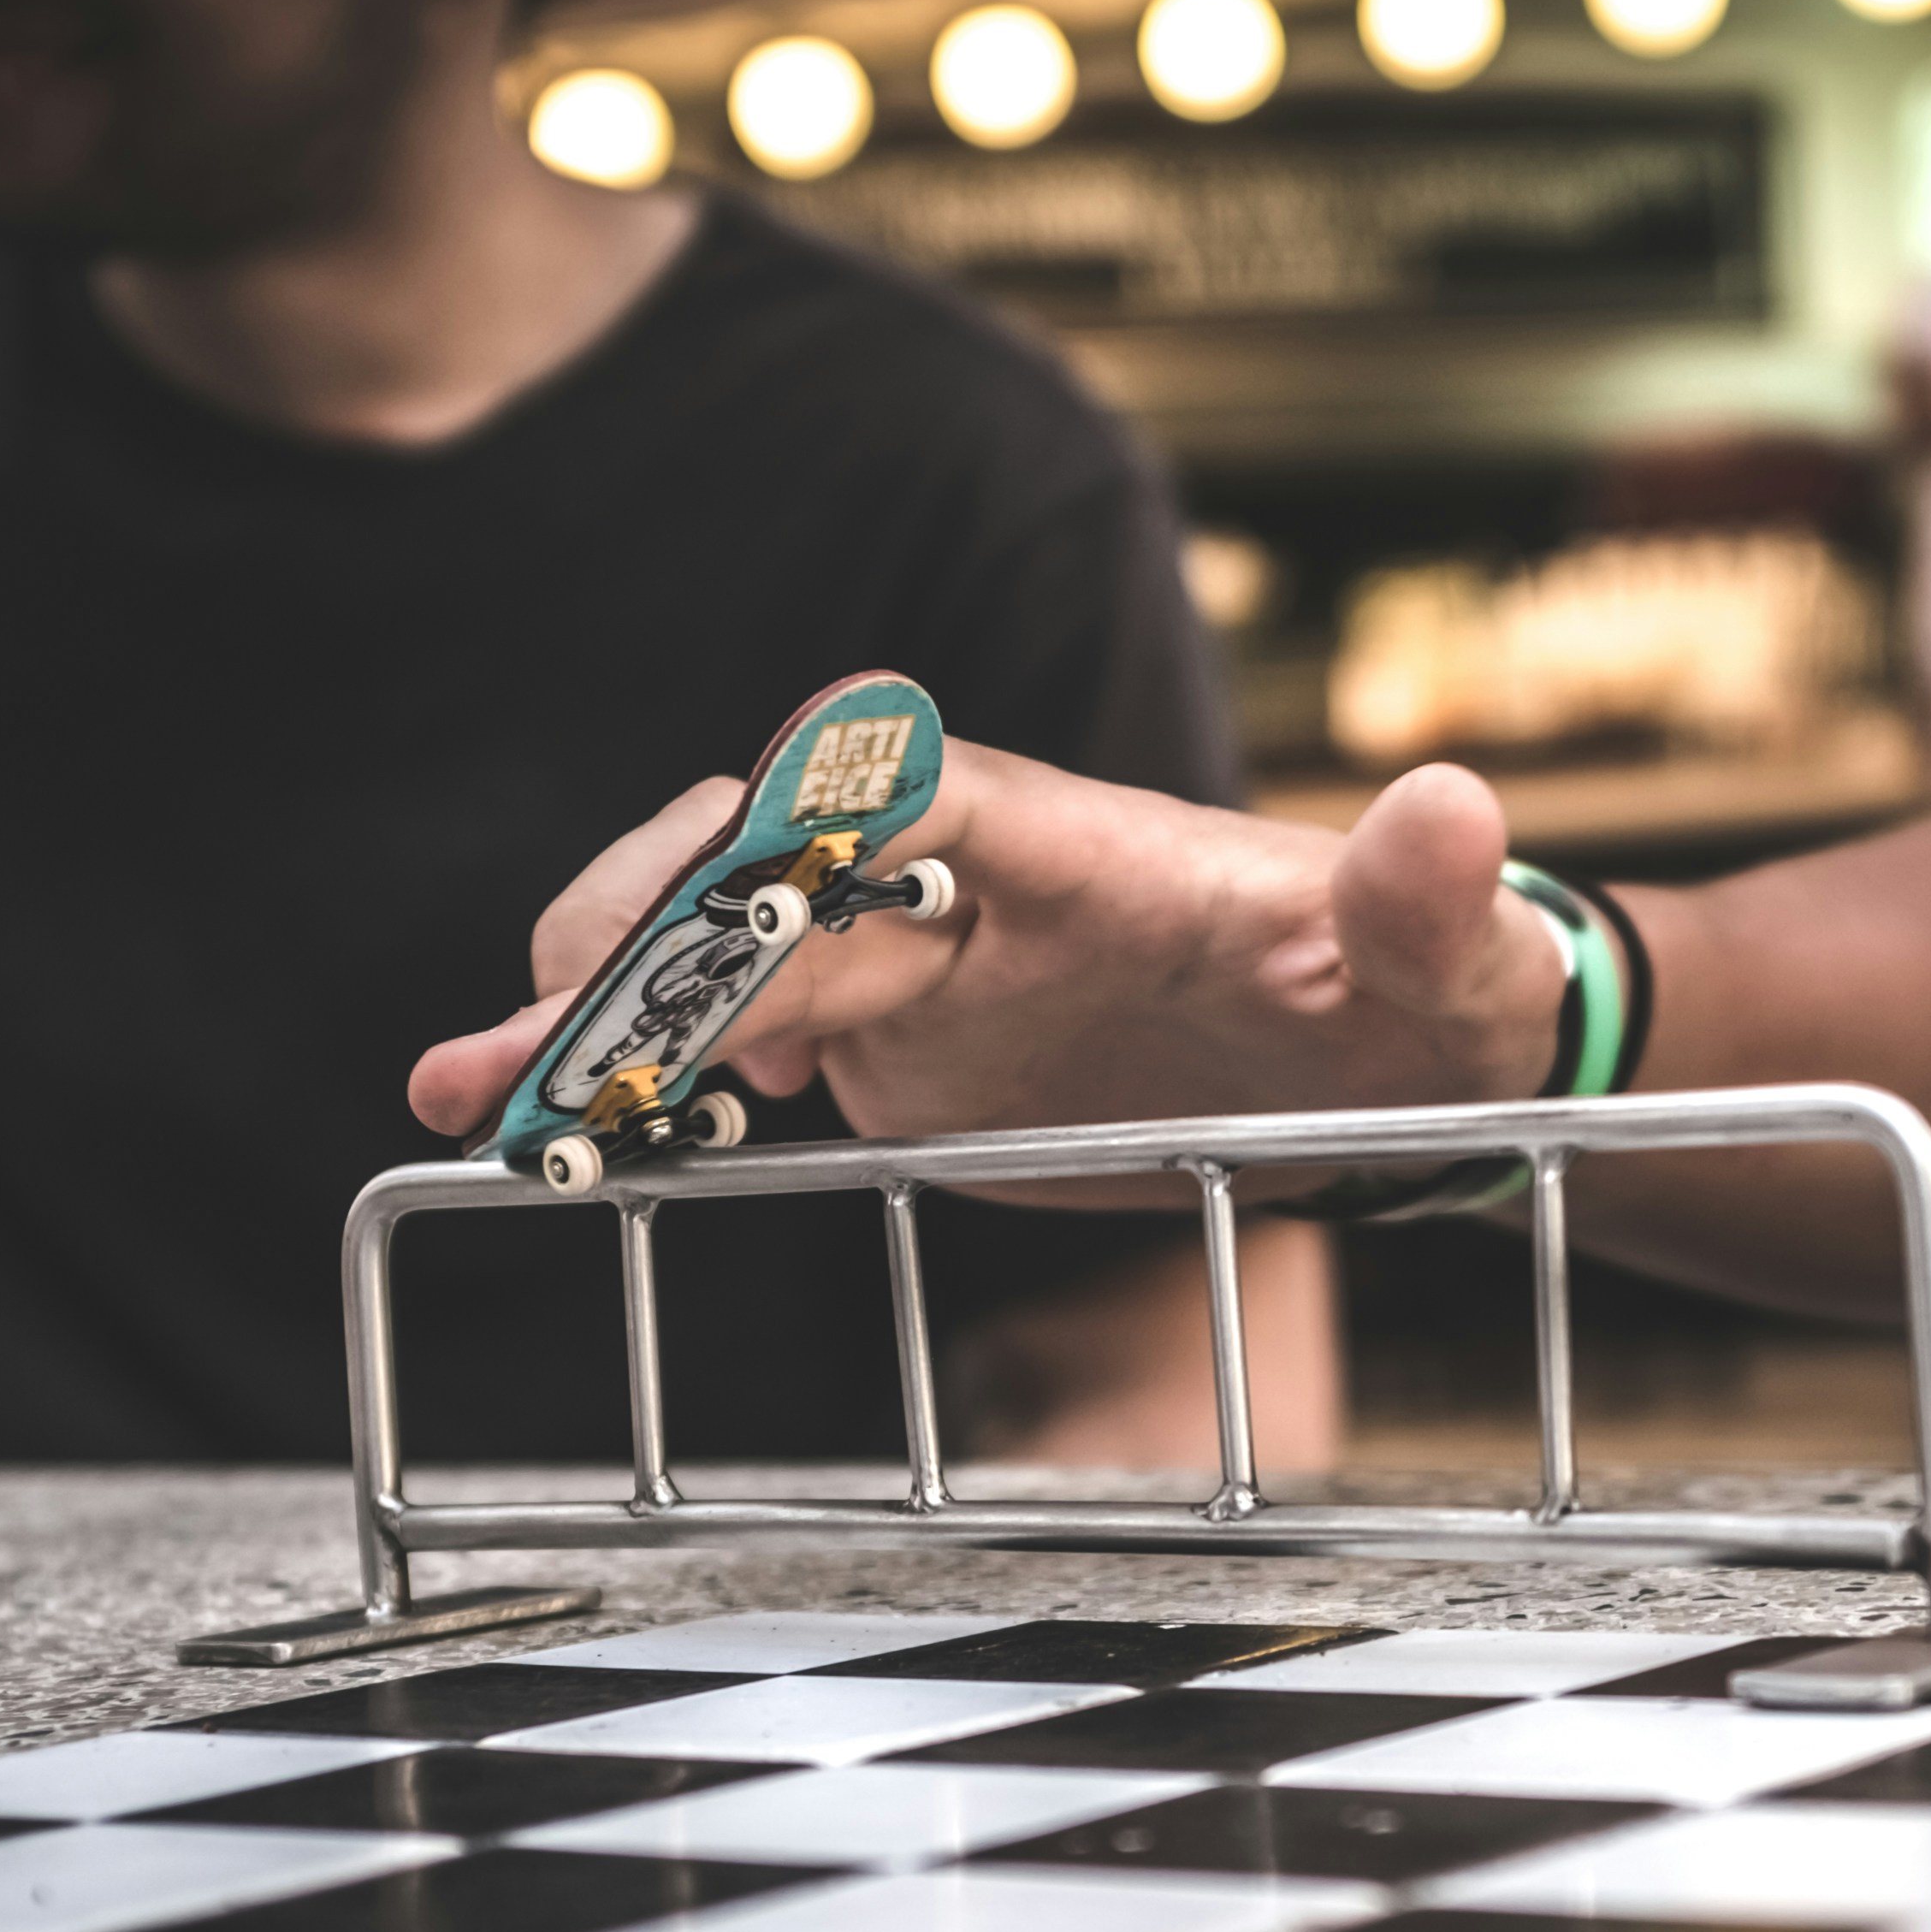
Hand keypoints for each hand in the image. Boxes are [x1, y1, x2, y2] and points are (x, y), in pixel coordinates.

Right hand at [406, 745, 1565, 1175]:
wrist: (1413, 1052)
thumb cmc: (1426, 993)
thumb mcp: (1446, 959)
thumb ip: (1428, 898)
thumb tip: (1458, 814)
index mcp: (1070, 836)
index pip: (897, 790)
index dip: (790, 833)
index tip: (709, 906)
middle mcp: (966, 882)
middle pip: (762, 864)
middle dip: (641, 934)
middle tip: (537, 1045)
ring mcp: (920, 966)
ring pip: (720, 956)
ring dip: (595, 1014)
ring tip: (472, 1098)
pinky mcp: (903, 1052)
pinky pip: (739, 1050)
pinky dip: (639, 1086)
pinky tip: (545, 1140)